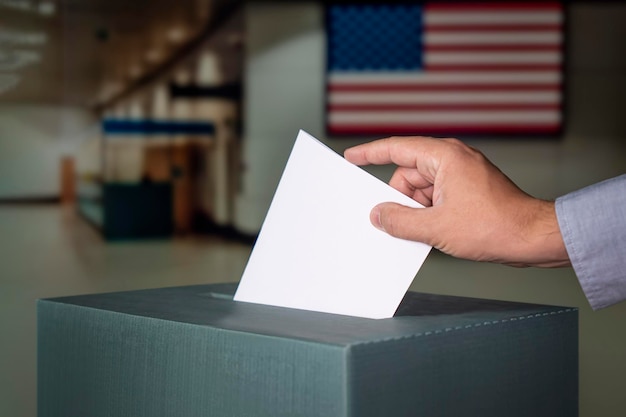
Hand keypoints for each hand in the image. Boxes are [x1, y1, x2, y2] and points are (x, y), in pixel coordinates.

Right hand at [344, 136, 569, 267]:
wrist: (532, 238)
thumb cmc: (494, 226)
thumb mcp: (436, 227)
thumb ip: (400, 221)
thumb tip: (378, 215)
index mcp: (444, 157)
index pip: (397, 148)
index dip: (370, 153)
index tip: (351, 157)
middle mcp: (452, 160)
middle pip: (408, 174)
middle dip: (399, 198)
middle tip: (394, 221)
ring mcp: (461, 175)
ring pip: (421, 189)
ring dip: (415, 209)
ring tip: (424, 231)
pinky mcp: (467, 190)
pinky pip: (435, 197)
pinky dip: (428, 212)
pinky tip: (431, 232)